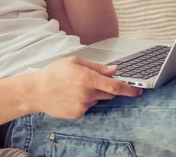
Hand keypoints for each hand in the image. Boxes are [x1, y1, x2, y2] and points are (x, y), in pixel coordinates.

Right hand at [28, 56, 142, 119]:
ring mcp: (82, 106)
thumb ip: (97, 66)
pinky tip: (72, 95)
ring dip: (94, 94)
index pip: (115, 86)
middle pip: (109, 93)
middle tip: (93, 81)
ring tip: (76, 87)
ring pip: (98, 100)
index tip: (139, 90)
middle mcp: (87, 94)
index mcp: (87, 78)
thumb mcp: (74, 62)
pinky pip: (89, 106)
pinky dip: (85, 101)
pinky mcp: (78, 114)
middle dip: (107, 87)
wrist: (36, 91)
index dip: (129, 89)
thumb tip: (114, 69)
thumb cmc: (54, 73)